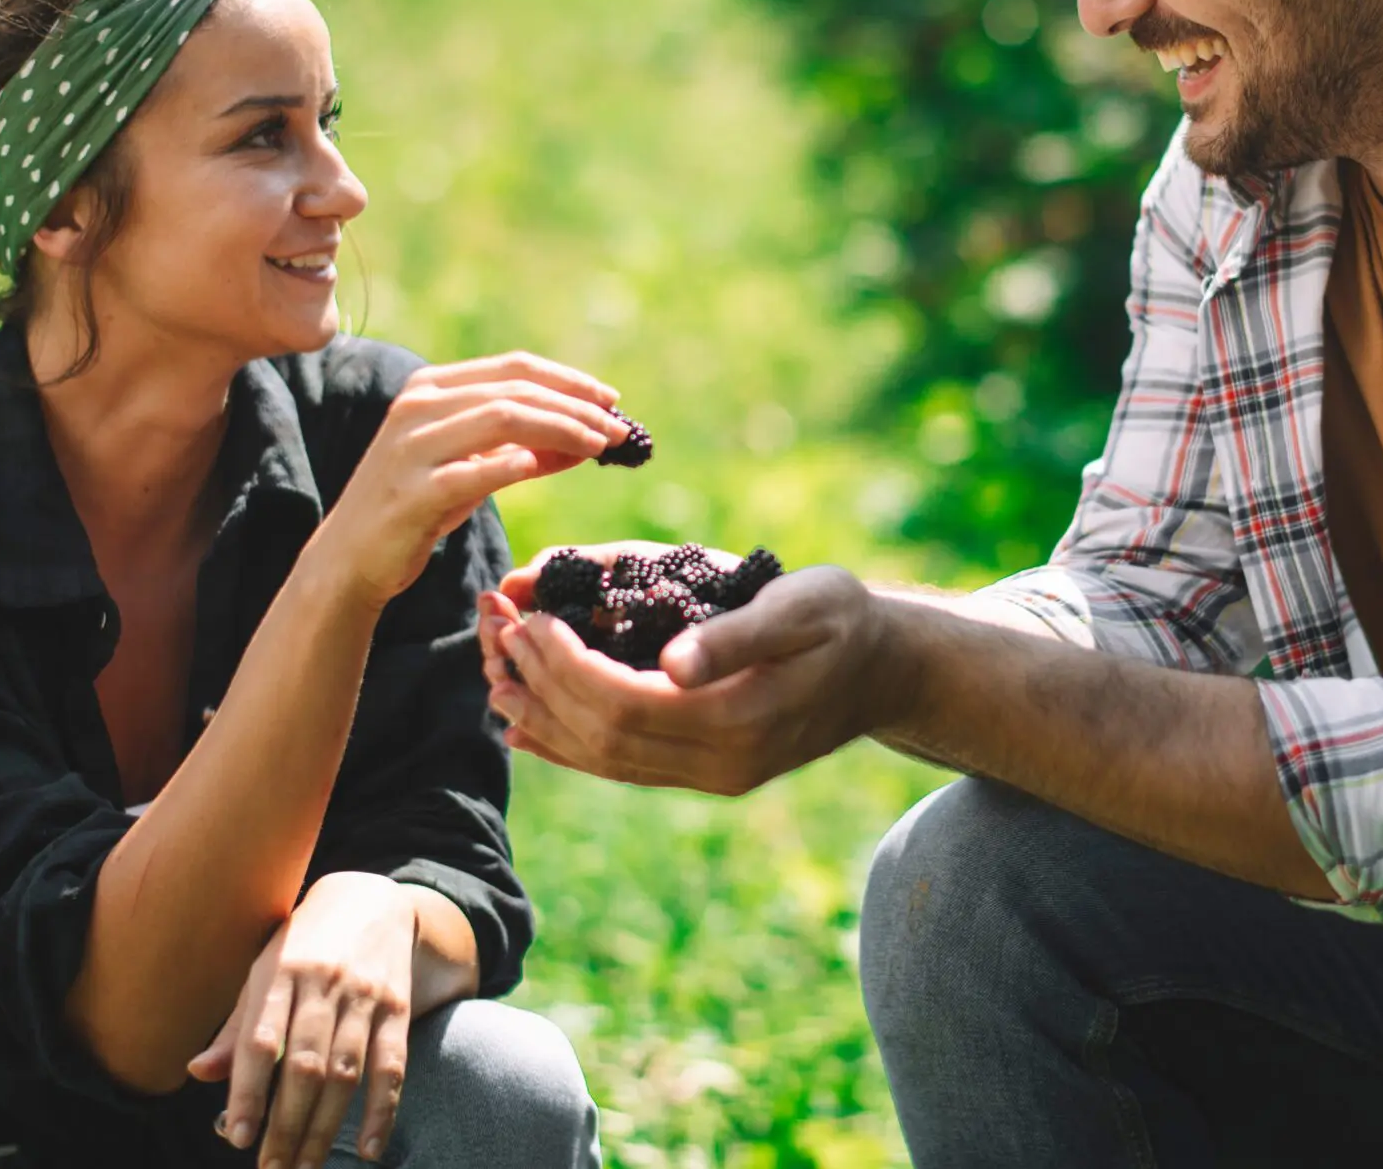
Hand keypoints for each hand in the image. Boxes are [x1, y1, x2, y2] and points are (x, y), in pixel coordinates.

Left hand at [188, 872, 417, 1168]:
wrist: (370, 898)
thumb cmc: (302, 945)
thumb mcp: (263, 972)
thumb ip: (236, 1026)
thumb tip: (198, 1072)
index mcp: (280, 972)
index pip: (261, 1040)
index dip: (249, 1091)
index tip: (239, 1137)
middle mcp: (323, 983)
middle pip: (304, 1065)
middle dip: (285, 1125)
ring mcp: (364, 996)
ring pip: (344, 1073)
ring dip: (324, 1128)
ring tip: (304, 1167)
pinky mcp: (397, 1009)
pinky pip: (391, 1066)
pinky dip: (382, 1110)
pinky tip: (368, 1148)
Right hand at [304, 354, 626, 611]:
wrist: (351, 560)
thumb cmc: (418, 511)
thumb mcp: (473, 471)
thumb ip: (526, 449)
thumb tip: (591, 437)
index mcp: (430, 389)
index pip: (514, 368)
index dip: (569, 380)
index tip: (612, 400)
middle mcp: (417, 407)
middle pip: (515, 390)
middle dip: (577, 407)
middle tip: (621, 430)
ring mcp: (410, 447)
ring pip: (501, 417)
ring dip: (561, 428)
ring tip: (600, 447)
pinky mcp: (410, 492)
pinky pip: (472, 471)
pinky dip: (513, 464)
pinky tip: (545, 466)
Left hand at [480, 553, 902, 795]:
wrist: (886, 669)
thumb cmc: (843, 619)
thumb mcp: (803, 607)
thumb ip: (737, 635)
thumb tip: (673, 663)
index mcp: (739, 719)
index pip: (624, 703)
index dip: (565, 666)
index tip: (528, 618)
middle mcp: (720, 763)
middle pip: (602, 736)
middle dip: (540, 686)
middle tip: (496, 632)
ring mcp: (711, 775)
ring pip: (605, 760)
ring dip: (544, 719)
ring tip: (496, 675)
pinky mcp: (705, 772)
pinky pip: (623, 768)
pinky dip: (570, 747)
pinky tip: (529, 726)